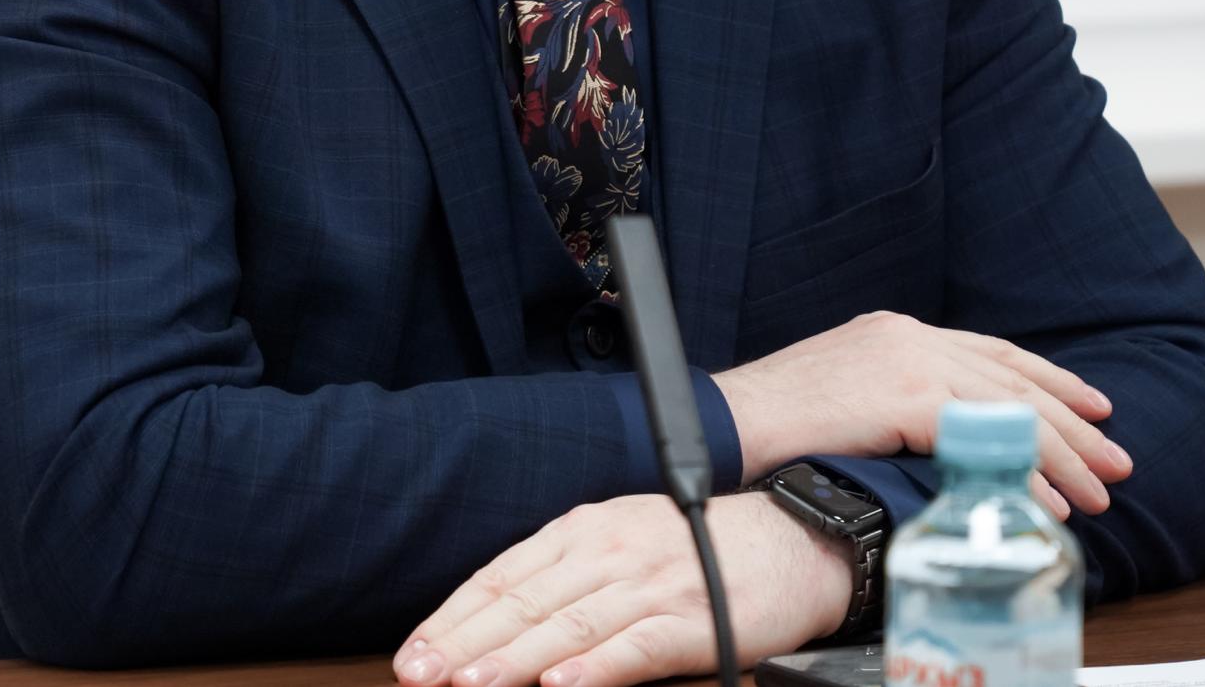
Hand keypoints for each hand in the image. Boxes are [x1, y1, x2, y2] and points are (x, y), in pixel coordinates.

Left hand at [391, 492, 848, 686]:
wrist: (790, 540)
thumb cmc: (696, 549)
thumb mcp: (619, 543)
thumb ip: (563, 577)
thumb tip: (497, 625)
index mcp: (582, 532)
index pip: (501, 576)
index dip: (453, 617)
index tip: (414, 653)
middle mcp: (608, 551)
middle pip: (523, 601)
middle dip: (464, 643)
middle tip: (419, 674)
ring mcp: (650, 583)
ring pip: (568, 623)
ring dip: (515, 657)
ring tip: (472, 683)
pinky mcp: (692, 616)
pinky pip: (636, 644)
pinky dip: (596, 665)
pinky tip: (562, 683)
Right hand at [714, 310, 1131, 518]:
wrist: (728, 422)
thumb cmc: (774, 422)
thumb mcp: (845, 398)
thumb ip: (894, 404)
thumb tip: (942, 440)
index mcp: (895, 334)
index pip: (990, 353)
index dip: (1047, 380)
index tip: (1092, 406)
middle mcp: (908, 338)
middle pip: (1011, 379)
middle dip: (1072, 424)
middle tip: (1116, 460)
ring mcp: (907, 362)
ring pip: (1008, 408)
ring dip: (1060, 456)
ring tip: (1096, 493)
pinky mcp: (903, 394)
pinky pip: (981, 437)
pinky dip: (1020, 472)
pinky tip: (1046, 501)